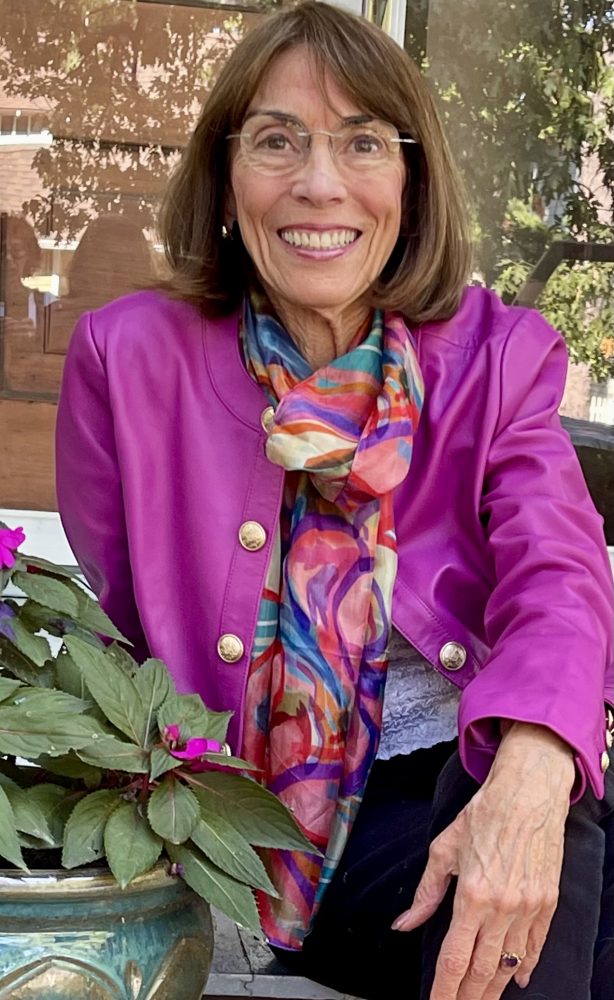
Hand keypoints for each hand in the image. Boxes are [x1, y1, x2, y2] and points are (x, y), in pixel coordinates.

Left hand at [391, 722, 574, 999]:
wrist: (527, 793)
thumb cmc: (483, 814)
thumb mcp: (444, 850)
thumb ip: (425, 893)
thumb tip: (403, 924)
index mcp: (472, 896)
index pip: (453, 959)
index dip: (443, 989)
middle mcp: (502, 908)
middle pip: (482, 970)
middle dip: (467, 996)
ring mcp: (528, 907)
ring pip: (510, 963)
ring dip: (494, 987)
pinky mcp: (547, 902)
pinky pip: (536, 945)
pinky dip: (526, 965)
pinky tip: (517, 978)